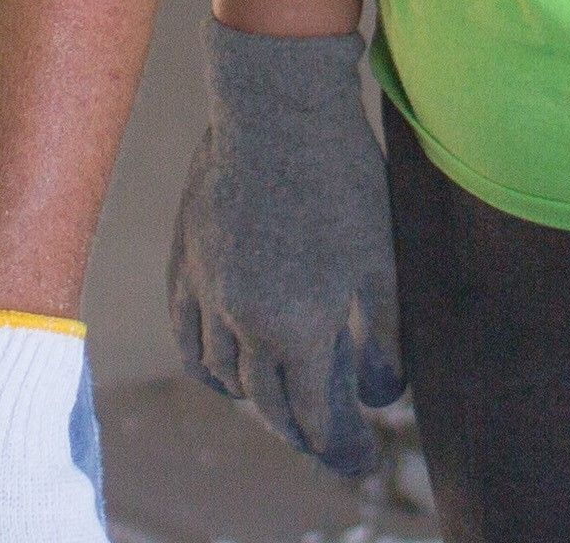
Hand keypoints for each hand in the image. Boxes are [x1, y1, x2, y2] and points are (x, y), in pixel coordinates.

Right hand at [167, 24, 400, 482]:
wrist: (276, 107)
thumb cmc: (342, 178)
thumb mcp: (382, 263)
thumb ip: (384, 340)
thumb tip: (380, 396)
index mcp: (296, 327)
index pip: (316, 418)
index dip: (342, 449)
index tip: (365, 463)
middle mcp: (242, 321)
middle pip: (268, 406)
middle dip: (303, 433)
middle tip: (329, 442)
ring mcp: (206, 292)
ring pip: (223, 376)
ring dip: (256, 401)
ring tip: (284, 406)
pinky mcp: (185, 262)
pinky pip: (188, 337)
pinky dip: (210, 364)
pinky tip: (231, 366)